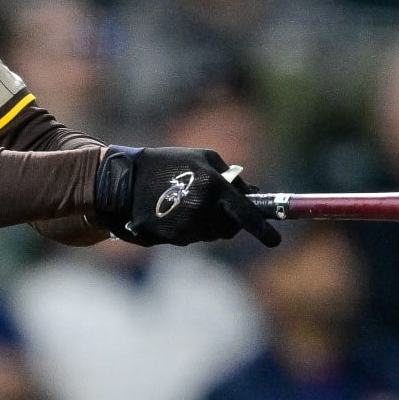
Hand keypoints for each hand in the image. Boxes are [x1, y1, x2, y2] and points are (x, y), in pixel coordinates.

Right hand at [93, 146, 280, 247]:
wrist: (124, 182)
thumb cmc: (167, 164)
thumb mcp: (202, 158)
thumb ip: (230, 176)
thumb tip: (253, 193)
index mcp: (215, 187)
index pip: (246, 213)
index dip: (262, 229)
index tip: (275, 241)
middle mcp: (204, 210)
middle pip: (229, 229)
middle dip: (227, 220)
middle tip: (212, 204)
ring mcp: (188, 227)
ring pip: (210, 235)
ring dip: (206, 224)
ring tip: (186, 202)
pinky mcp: (173, 239)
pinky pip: (192, 239)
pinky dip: (188, 228)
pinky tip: (173, 212)